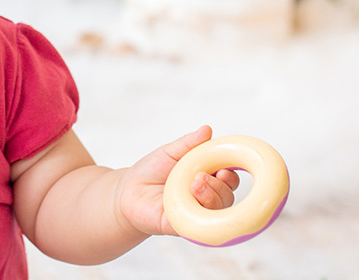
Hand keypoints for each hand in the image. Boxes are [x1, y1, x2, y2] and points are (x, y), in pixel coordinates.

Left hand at [116, 126, 239, 237]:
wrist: (127, 191)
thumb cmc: (150, 171)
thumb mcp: (169, 152)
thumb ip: (188, 143)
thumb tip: (206, 129)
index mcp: (206, 177)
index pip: (229, 178)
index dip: (231, 174)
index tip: (224, 170)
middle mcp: (206, 197)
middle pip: (228, 195)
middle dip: (220, 186)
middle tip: (200, 177)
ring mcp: (197, 213)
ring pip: (218, 211)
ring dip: (211, 197)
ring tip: (194, 185)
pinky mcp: (185, 227)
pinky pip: (203, 228)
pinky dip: (203, 217)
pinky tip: (193, 204)